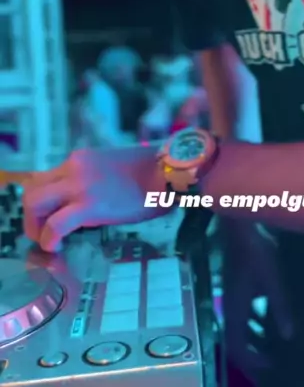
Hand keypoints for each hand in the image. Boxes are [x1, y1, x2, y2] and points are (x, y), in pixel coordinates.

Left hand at [22, 145, 166, 252]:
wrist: (169, 171)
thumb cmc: (150, 172)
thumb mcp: (112, 168)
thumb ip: (92, 179)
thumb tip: (85, 201)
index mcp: (79, 159)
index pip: (43, 178)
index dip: (41, 203)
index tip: (49, 219)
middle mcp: (73, 167)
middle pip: (31, 188)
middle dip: (32, 216)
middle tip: (44, 233)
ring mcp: (79, 185)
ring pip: (34, 202)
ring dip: (35, 226)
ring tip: (50, 241)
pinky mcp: (89, 205)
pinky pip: (55, 224)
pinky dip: (48, 238)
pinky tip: (57, 247)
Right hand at [221, 220, 292, 382]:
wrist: (241, 227)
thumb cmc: (256, 252)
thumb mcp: (273, 280)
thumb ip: (279, 307)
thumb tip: (288, 336)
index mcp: (235, 309)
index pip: (236, 346)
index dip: (252, 361)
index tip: (272, 364)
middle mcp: (230, 306)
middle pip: (236, 340)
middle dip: (252, 353)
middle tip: (273, 360)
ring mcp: (231, 296)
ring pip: (240, 326)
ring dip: (253, 337)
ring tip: (274, 342)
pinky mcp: (236, 286)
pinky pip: (243, 312)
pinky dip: (254, 320)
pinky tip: (270, 316)